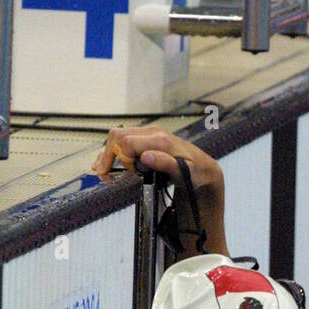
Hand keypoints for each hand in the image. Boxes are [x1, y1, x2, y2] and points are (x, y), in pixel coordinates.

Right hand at [93, 126, 223, 196]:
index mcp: (160, 140)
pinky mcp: (147, 139)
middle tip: (105, 175)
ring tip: (104, 172)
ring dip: (108, 154)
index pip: (127, 142)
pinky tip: (107, 164)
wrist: (203, 169)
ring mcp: (149, 134)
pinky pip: (124, 141)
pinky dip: (113, 152)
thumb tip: (145, 156)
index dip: (122, 159)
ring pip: (118, 137)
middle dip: (108, 155)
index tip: (129, 175)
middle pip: (118, 136)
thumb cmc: (196, 172)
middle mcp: (153, 133)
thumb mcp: (185, 172)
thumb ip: (165, 163)